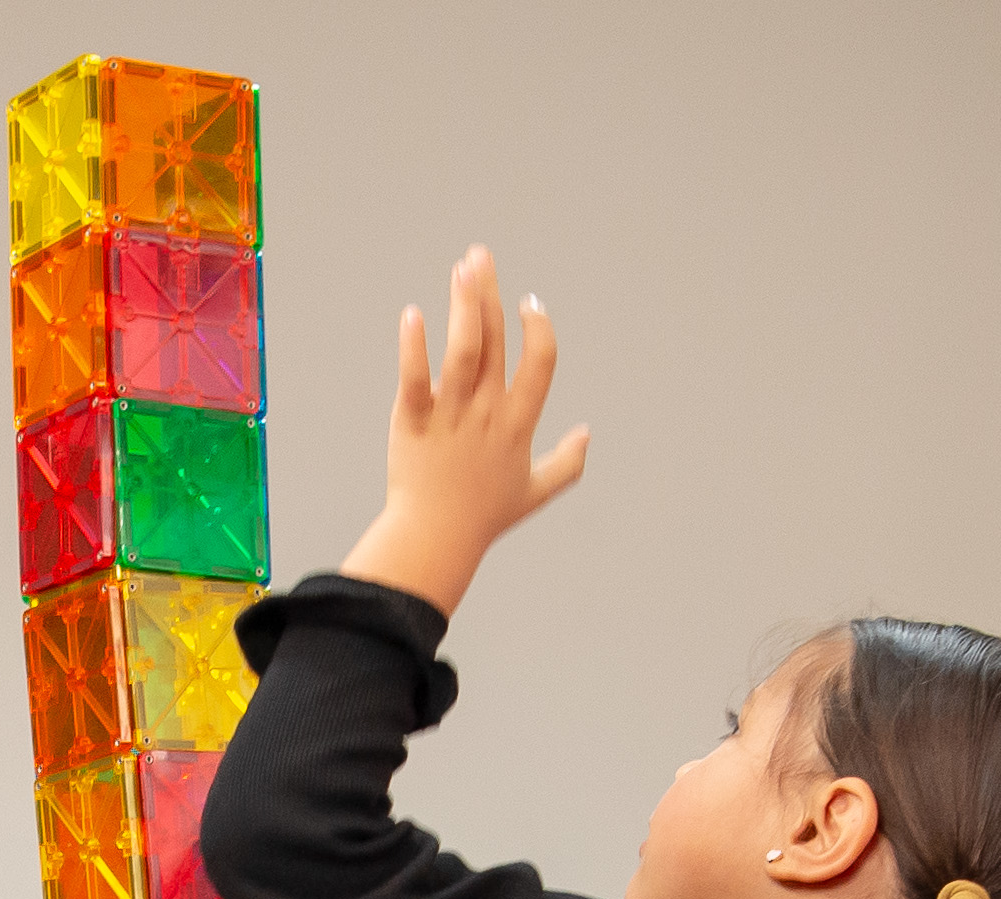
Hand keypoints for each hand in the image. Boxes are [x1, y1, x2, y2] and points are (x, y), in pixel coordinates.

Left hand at [337, 246, 589, 619]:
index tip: (529, 303)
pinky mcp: (411, 422)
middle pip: (494, 342)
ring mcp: (449, 416)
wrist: (434, 542)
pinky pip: (414, 379)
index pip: (539, 363)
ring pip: (461, 351)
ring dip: (463, 305)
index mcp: (517, 424)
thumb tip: (589, 435)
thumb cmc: (483, 518)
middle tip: (480, 255)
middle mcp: (486, 413)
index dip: (538, 329)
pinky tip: (412, 315)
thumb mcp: (534, 492)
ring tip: (461, 268)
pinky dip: (413, 347)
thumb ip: (567, 463)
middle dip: (489, 294)